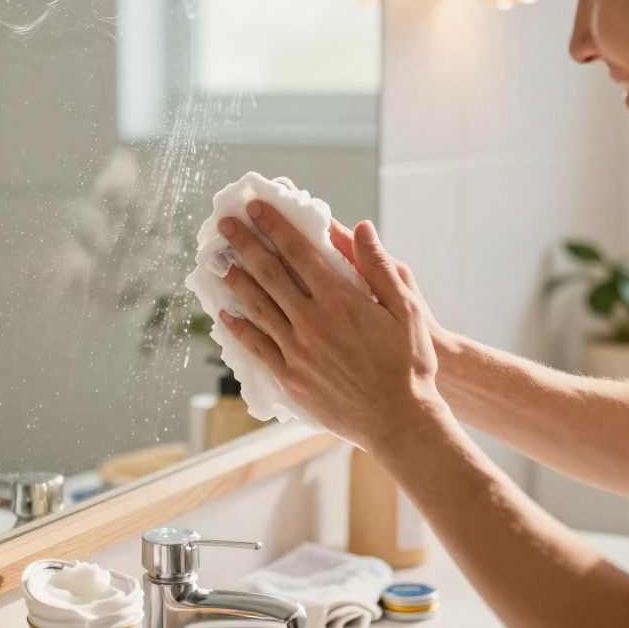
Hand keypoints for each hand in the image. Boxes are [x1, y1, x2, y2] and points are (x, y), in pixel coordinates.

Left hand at [216, 201, 447, 449]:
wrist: (400, 420)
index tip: (255, 208)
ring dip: (236, 281)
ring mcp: (298, 351)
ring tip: (218, 262)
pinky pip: (258, 347)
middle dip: (245, 245)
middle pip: (269, 274)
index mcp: (340, 299)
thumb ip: (379, 266)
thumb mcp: (405, 308)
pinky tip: (226, 315)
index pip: (297, 252)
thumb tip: (362, 227)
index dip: (274, 226)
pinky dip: (240, 328)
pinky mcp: (292, 378)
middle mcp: (312, 321)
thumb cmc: (410, 363)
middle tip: (225, 225)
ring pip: (258, 307)